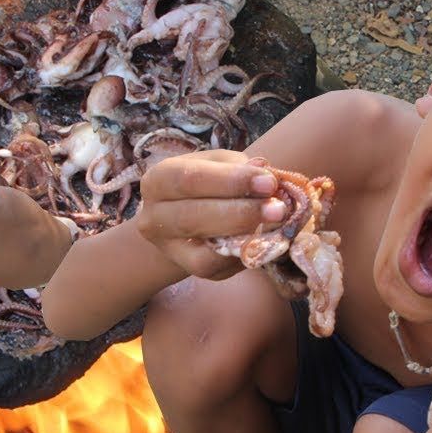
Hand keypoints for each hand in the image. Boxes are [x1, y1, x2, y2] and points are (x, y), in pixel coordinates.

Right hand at [136, 151, 284, 278]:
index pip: (189, 179)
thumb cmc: (208, 181)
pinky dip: (241, 255)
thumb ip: (239, 167)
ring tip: (277, 224)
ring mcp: (168, 248)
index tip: (268, 182)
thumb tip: (265, 173)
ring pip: (202, 253)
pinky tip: (263, 240)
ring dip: (244, 239)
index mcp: (158, 180)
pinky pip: (215, 269)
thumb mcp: (219, 163)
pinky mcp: (188, 268)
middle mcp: (153, 217)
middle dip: (240, 213)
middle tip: (278, 208)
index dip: (230, 182)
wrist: (190, 212)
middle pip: (193, 218)